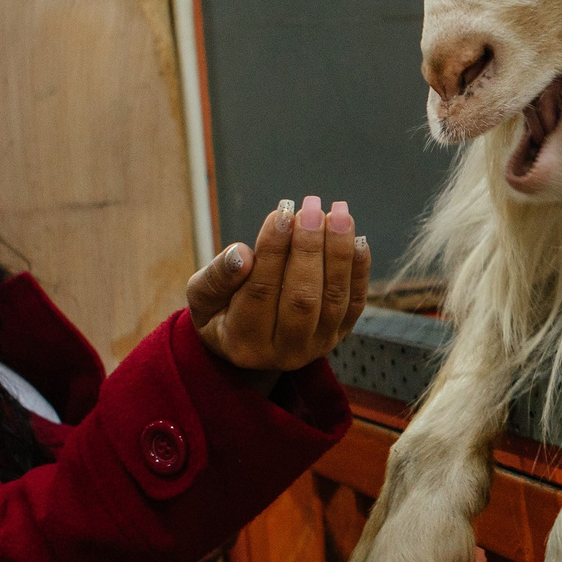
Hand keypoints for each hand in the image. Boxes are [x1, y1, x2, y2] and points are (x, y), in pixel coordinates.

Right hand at [188, 196, 370, 380]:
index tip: (281, 214)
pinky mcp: (340, 334)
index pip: (261, 292)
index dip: (272, 251)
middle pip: (302, 298)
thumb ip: (216, 278)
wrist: (248, 340)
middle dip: (309, 248)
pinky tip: (357, 238)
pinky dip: (359, 270)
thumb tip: (241, 254)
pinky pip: (355, 303)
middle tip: (311, 209)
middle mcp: (284, 352)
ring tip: (338, 214)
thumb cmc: (220, 309)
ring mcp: (316, 345)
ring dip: (338, 253)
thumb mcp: (202, 297)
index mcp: (244, 343)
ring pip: (333, 299)